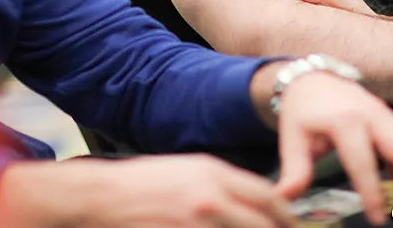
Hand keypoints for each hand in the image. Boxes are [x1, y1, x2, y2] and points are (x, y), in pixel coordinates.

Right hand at [0, 155, 295, 227]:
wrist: (100, 195)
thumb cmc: (144, 182)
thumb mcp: (189, 170)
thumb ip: (224, 185)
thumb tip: (256, 203)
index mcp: (215, 174)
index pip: (268, 198)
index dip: (286, 217)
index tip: (293, 226)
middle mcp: (210, 199)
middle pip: (262, 224)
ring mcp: (194, 223)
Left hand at [273, 71, 392, 225]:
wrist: (315, 79)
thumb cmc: (303, 110)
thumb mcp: (293, 137)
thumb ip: (295, 169)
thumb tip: (286, 198)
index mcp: (345, 120)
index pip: (363, 161)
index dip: (372, 191)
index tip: (378, 219)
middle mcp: (372, 115)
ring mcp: (386, 115)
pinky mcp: (392, 120)